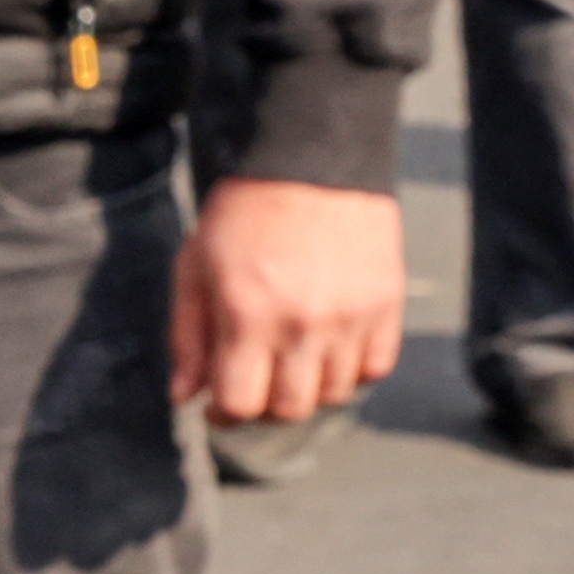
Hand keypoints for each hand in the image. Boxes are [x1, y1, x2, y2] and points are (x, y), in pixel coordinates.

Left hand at [173, 176, 407, 423]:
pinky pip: (376, 367)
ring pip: (334, 393)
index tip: (221, 402)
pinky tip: (333, 350)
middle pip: (290, 407)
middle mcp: (303, 324)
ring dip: (310, 388)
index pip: (241, 403)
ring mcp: (351, 317)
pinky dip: (354, 370)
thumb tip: (186, 395)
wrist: (311, 162)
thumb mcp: (195, 269)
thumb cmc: (244, 214)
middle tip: (258, 382)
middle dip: (266, 404)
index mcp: (248, 316)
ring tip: (295, 363)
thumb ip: (188, 336)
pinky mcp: (387, 304)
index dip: (225, 411)